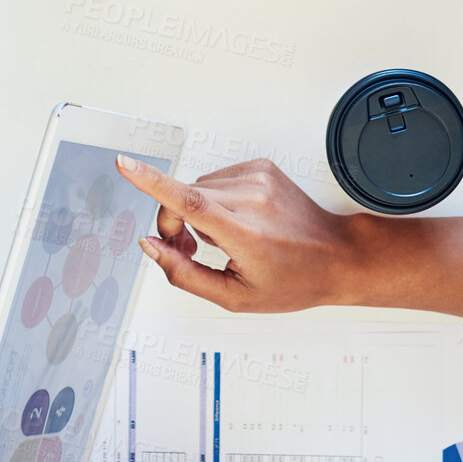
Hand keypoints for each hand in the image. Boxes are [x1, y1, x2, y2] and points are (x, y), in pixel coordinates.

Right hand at [115, 153, 360, 312]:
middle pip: (183, 197)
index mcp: (245, 233)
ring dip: (197, 211)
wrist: (337, 256)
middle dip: (175, 222)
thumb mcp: (236, 297)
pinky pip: (217, 179)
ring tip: (221, 238)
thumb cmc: (293, 281)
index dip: (151, 183)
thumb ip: (184, 273)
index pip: (189, 201)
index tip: (125, 165)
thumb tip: (150, 245)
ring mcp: (258, 177)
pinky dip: (217, 199)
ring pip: (198, 187)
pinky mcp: (261, 166)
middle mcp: (251, 198)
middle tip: (194, 251)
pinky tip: (238, 220)